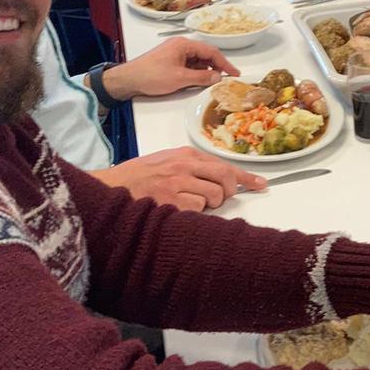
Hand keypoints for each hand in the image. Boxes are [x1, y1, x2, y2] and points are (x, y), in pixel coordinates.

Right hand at [93, 148, 266, 211]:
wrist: (108, 188)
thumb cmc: (136, 178)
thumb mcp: (165, 162)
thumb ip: (191, 167)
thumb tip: (221, 180)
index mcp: (185, 154)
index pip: (224, 164)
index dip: (246, 177)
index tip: (262, 184)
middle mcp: (183, 166)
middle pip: (225, 180)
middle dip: (227, 193)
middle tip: (219, 199)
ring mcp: (177, 184)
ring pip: (213, 198)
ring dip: (206, 206)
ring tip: (185, 204)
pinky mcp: (170, 202)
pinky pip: (196, 211)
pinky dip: (191, 215)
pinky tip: (174, 211)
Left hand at [102, 35, 238, 102]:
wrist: (128, 80)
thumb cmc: (152, 76)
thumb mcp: (180, 79)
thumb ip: (201, 78)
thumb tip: (218, 77)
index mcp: (184, 44)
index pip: (211, 51)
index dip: (225, 63)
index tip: (234, 73)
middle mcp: (180, 46)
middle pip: (205, 55)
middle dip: (216, 67)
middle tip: (225, 80)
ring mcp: (174, 53)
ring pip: (197, 61)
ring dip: (205, 71)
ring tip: (212, 83)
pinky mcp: (169, 61)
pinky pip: (188, 65)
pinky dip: (195, 73)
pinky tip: (198, 82)